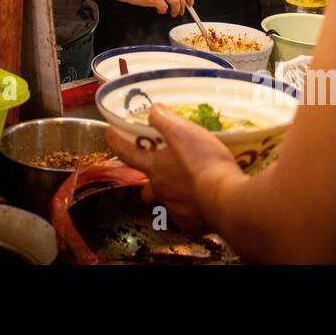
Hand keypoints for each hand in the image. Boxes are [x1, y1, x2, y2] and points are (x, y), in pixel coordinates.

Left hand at [106, 103, 243, 231]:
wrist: (226, 201)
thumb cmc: (202, 164)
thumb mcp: (183, 132)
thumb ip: (165, 120)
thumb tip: (153, 110)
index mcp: (155, 168)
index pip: (128, 154)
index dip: (116, 142)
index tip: (109, 134)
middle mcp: (161, 191)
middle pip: (146, 190)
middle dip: (149, 183)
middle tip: (159, 174)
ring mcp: (176, 210)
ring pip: (166, 204)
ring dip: (171, 196)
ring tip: (186, 188)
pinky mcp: (193, 224)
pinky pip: (186, 217)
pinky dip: (191, 210)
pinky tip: (203, 202)